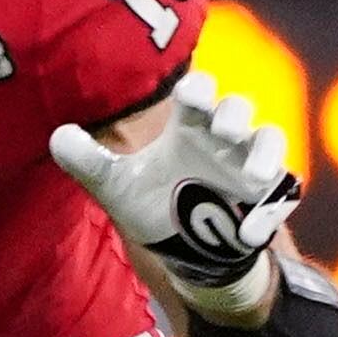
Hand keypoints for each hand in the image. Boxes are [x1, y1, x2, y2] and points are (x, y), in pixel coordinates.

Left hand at [50, 69, 301, 317]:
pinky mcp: (267, 194)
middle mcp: (222, 138)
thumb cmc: (154, 203)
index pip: (197, 93)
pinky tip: (251, 230)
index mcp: (188, 126)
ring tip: (253, 174)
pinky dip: (269, 207)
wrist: (182, 248)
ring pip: (269, 138)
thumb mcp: (117, 185)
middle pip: (237, 108)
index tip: (190, 96)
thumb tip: (57, 136)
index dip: (198, 88)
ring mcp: (248, 163)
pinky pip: (280, 189)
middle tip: (221, 129)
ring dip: (265, 151)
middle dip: (234, 113)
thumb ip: (90, 162)